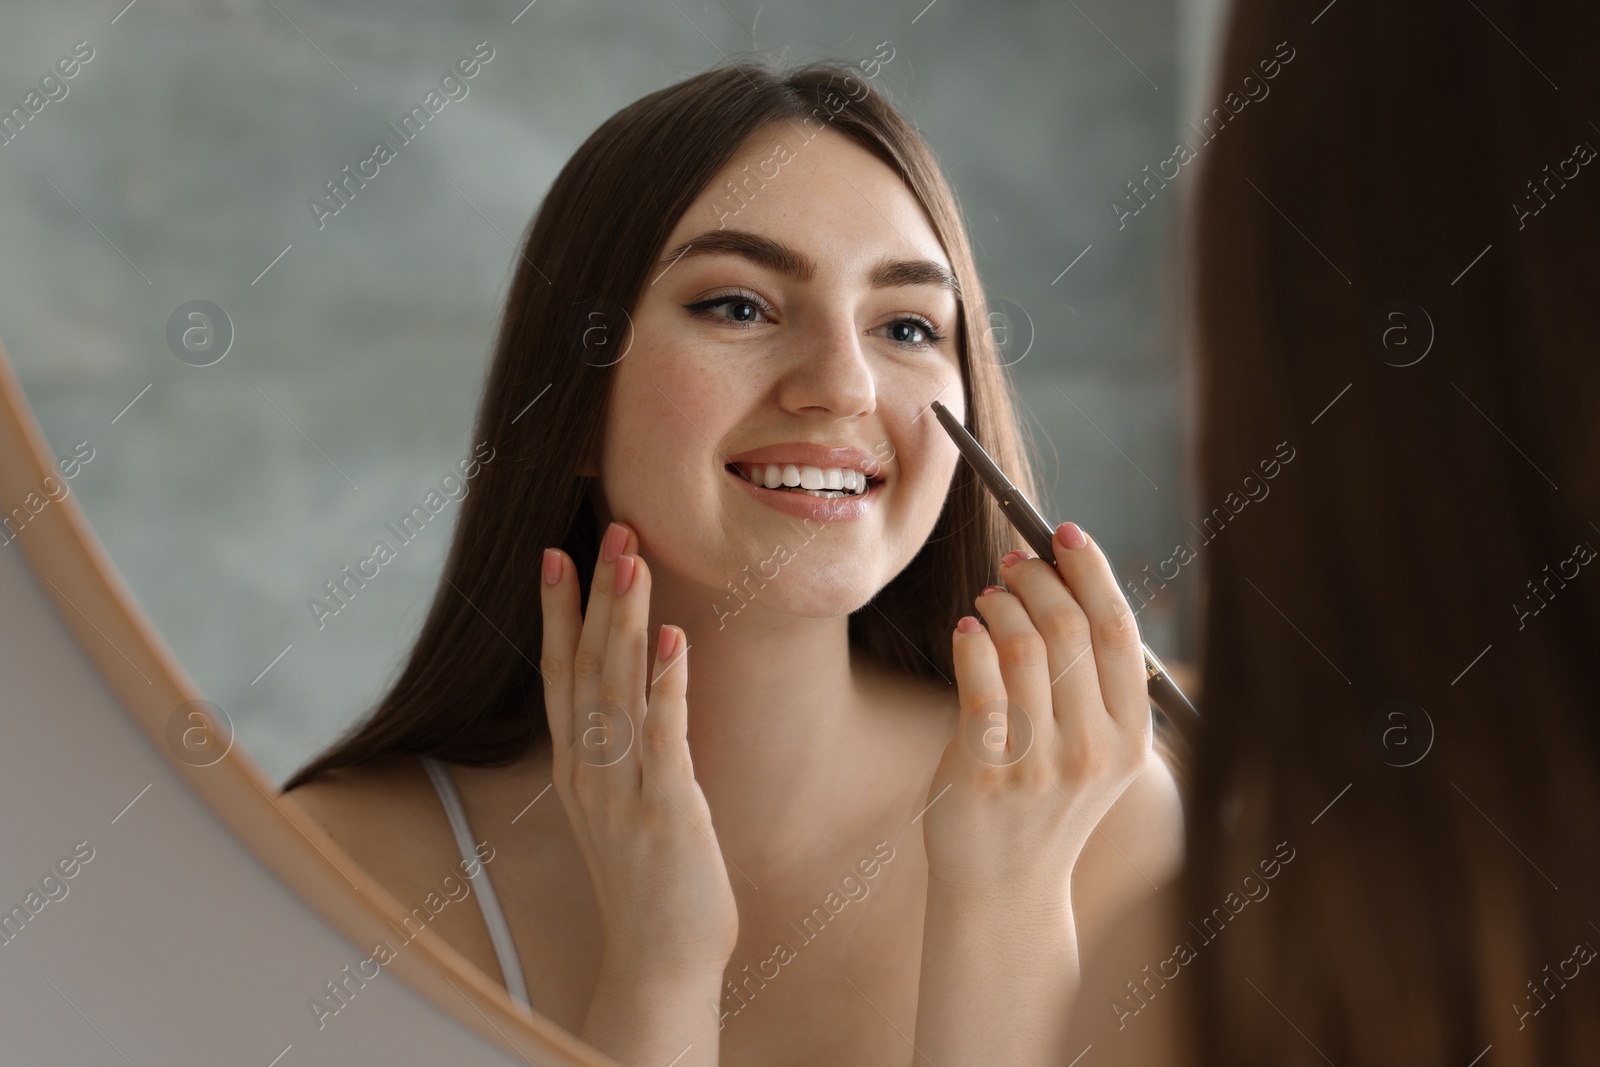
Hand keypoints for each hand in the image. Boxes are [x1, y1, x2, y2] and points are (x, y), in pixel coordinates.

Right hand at [539, 521, 738, 981]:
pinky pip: (662, 737)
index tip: (557, 554)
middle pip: (586, 665)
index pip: (559, 672)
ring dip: (626, 620)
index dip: (557, 612)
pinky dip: (665, 686)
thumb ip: (623, 749)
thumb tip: (639, 692)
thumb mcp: (625, 804)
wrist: (660, 962)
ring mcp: (621, 790)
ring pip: (617, 688)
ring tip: (634, 561)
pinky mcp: (664, 810)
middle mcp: (588, 770)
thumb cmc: (652, 882)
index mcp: (577, 766)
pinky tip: (673, 641)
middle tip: (613, 530)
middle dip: (598, 595)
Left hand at [922, 520, 1151, 897]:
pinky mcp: (988, 773)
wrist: (1005, 886)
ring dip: (999, 606)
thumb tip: (1063, 575)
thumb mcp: (1094, 748)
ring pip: (1023, 646)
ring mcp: (1041, 764)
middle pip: (1070, 628)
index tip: (1062, 533)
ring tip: (987, 601)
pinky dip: (970, 641)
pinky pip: (979, 682)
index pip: (1118, 629)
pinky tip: (965, 631)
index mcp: (1132, 736)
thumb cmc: (1045, 801)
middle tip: (1012, 564)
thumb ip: (1091, 679)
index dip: (1089, 569)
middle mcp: (1094, 750)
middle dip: (1037, 578)